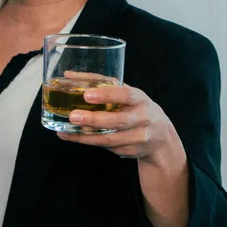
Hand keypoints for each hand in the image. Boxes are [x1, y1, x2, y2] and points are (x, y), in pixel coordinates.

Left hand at [56, 84, 183, 166]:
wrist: (160, 136)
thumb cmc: (136, 108)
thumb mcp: (126, 93)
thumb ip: (101, 83)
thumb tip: (68, 75)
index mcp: (139, 99)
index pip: (125, 95)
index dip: (107, 95)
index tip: (87, 95)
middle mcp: (142, 119)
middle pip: (118, 121)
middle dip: (94, 120)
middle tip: (73, 116)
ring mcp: (138, 137)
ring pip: (109, 139)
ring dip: (85, 136)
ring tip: (66, 131)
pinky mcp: (131, 151)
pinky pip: (107, 147)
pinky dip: (89, 142)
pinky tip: (74, 137)